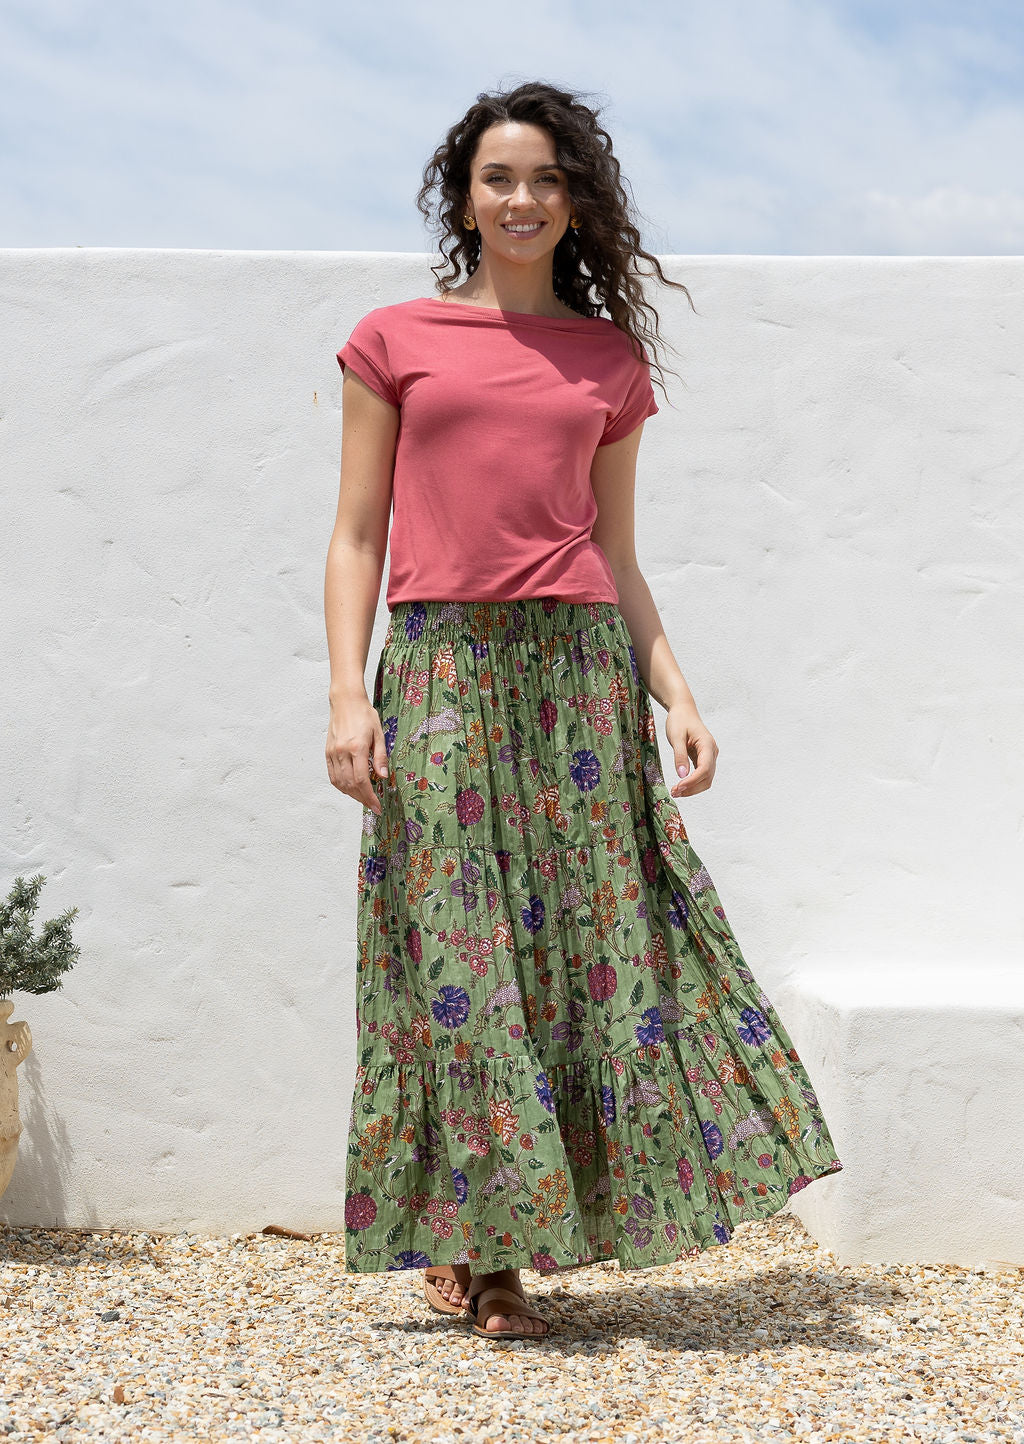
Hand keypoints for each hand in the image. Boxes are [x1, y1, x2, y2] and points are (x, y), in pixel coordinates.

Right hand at [326, 694, 388, 812]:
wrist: (345, 701)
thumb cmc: (364, 714)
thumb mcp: (379, 733)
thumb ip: (380, 756)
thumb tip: (383, 777)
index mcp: (357, 747)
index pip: (362, 780)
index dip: (369, 796)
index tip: (377, 806)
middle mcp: (342, 752)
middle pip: (351, 784)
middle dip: (362, 798)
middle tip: (372, 805)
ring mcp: (333, 753)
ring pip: (340, 782)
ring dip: (351, 794)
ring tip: (363, 798)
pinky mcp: (328, 752)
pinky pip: (332, 775)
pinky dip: (340, 786)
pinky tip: (349, 788)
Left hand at [666, 702, 717, 797]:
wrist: (683, 710)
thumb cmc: (679, 720)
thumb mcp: (676, 737)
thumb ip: (679, 756)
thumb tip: (682, 775)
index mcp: (707, 744)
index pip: (704, 768)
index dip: (693, 781)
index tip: (678, 787)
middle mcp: (712, 752)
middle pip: (707, 777)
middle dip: (692, 788)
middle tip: (674, 792)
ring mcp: (710, 756)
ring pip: (706, 779)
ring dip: (693, 788)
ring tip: (676, 792)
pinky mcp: (704, 759)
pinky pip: (702, 775)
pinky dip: (692, 783)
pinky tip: (681, 786)